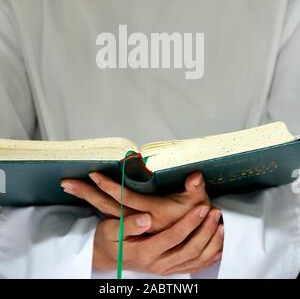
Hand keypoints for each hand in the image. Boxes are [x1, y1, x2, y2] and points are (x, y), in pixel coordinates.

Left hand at [61, 171, 211, 232]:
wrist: (193, 238)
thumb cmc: (194, 214)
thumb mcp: (197, 201)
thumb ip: (195, 188)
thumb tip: (195, 177)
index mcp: (153, 213)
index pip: (126, 199)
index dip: (111, 187)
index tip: (94, 175)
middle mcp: (140, 219)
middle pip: (107, 206)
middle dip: (87, 194)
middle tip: (67, 183)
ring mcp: (134, 222)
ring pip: (105, 209)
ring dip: (87, 197)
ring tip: (69, 186)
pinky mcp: (133, 221)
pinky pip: (110, 211)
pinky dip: (97, 202)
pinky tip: (88, 193)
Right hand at [93, 204, 223, 275]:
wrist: (107, 256)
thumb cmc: (109, 238)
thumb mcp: (111, 229)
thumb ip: (129, 225)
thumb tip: (146, 218)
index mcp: (145, 252)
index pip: (173, 237)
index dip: (189, 223)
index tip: (201, 207)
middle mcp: (157, 264)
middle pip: (189, 249)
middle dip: (205, 230)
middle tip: (215, 212)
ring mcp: (165, 269)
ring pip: (195, 260)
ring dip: (210, 243)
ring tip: (221, 225)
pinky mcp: (169, 269)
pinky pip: (194, 267)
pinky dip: (208, 258)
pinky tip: (218, 246)